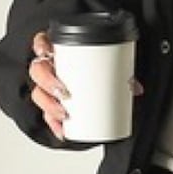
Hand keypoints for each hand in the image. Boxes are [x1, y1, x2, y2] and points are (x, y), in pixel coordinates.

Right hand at [28, 31, 143, 142]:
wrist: (112, 98)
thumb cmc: (107, 75)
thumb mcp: (115, 68)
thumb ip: (123, 73)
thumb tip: (135, 87)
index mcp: (61, 52)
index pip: (42, 42)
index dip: (41, 46)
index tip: (49, 53)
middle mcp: (52, 69)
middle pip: (37, 70)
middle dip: (47, 81)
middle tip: (63, 92)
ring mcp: (50, 88)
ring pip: (39, 94)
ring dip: (49, 105)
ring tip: (65, 114)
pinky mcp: (54, 107)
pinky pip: (48, 116)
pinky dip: (54, 125)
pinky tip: (62, 130)